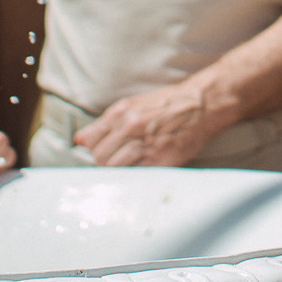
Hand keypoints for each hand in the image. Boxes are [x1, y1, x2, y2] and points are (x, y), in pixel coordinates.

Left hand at [73, 82, 221, 165]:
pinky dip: (131, 176)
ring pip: (113, 168)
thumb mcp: (133, 104)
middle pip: (99, 157)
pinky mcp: (159, 159)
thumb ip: (106, 123)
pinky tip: (135, 172)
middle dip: (100, 164)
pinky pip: (134, 174)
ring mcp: (144, 144)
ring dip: (115, 171)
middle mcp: (129, 127)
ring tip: (123, 168)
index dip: (88, 152)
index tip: (91, 157)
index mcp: (120, 113)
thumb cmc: (167, 105)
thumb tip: (81, 140)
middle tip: (109, 165)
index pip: (89, 141)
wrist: (200, 105)